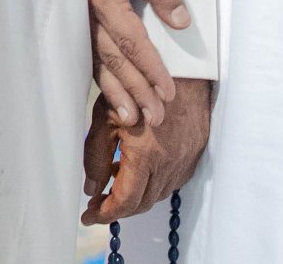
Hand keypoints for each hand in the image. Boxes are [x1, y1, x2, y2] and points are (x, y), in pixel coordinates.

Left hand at [82, 79, 211, 223]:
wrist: (180, 67)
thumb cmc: (137, 84)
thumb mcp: (106, 116)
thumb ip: (96, 156)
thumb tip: (90, 188)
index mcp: (146, 155)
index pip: (125, 202)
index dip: (104, 213)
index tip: (88, 215)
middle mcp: (169, 164)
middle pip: (142, 204)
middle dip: (117, 209)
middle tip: (97, 204)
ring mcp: (185, 160)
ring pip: (158, 194)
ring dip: (136, 196)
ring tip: (114, 184)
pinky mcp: (194, 153)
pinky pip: (172, 181)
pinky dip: (153, 184)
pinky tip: (139, 171)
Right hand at [83, 0, 190, 126]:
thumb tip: (180, 23)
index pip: (132, 41)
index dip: (151, 69)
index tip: (169, 93)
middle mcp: (87, 12)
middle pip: (114, 59)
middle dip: (136, 91)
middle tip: (156, 118)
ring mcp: (81, 15)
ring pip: (98, 61)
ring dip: (116, 91)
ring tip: (132, 118)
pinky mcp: (80, 13)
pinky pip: (90, 51)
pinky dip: (101, 75)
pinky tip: (111, 93)